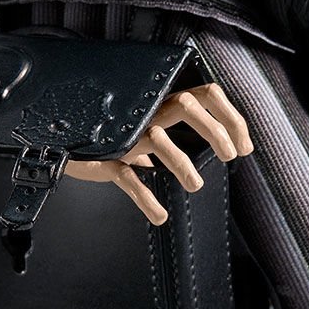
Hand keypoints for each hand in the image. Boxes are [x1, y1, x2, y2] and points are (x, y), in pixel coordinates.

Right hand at [63, 82, 252, 225]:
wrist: (64, 139)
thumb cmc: (114, 134)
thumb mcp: (150, 126)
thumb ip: (176, 131)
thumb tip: (216, 146)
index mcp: (161, 102)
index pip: (205, 94)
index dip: (230, 116)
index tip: (244, 145)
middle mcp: (145, 112)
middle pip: (186, 104)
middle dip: (215, 129)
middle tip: (231, 155)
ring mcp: (125, 134)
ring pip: (157, 138)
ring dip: (182, 163)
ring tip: (196, 185)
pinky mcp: (106, 158)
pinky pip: (127, 177)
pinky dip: (145, 198)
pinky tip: (159, 214)